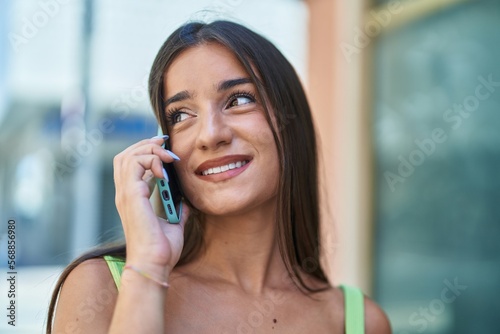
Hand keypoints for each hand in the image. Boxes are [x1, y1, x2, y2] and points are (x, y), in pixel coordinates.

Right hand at [113, 136, 189, 275]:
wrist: (155, 264)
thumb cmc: (162, 250)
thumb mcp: (173, 224)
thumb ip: (176, 210)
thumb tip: (185, 201)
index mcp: (132, 199)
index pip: (129, 165)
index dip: (145, 152)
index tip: (166, 149)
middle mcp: (125, 194)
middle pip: (125, 155)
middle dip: (145, 144)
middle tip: (165, 143)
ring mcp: (126, 194)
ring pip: (127, 156)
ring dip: (149, 149)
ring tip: (168, 156)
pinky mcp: (131, 196)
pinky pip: (135, 164)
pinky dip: (151, 160)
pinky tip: (165, 171)